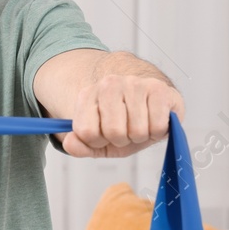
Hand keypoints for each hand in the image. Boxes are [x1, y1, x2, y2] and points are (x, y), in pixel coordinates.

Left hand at [60, 74, 184, 158]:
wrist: (150, 105)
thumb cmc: (124, 125)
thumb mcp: (98, 142)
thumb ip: (80, 146)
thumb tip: (69, 143)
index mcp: (88, 95)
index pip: (85, 132)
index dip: (97, 142)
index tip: (104, 136)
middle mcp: (109, 84)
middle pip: (113, 132)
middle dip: (121, 140)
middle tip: (125, 131)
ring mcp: (134, 84)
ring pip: (137, 131)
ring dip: (141, 136)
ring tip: (141, 124)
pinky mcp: (159, 88)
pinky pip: (158, 126)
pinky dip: (158, 132)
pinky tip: (155, 120)